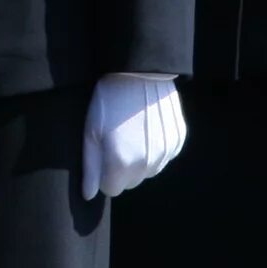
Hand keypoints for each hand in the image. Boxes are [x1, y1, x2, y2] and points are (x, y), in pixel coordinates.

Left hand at [80, 72, 186, 198]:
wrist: (140, 73)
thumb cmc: (109, 100)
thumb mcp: (91, 130)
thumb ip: (90, 166)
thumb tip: (89, 194)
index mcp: (122, 164)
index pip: (111, 189)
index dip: (103, 173)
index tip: (101, 153)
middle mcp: (147, 165)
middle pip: (130, 182)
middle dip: (121, 168)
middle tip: (114, 139)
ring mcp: (165, 154)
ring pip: (148, 171)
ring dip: (138, 159)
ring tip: (130, 130)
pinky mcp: (177, 142)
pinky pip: (163, 157)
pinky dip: (154, 149)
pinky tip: (146, 127)